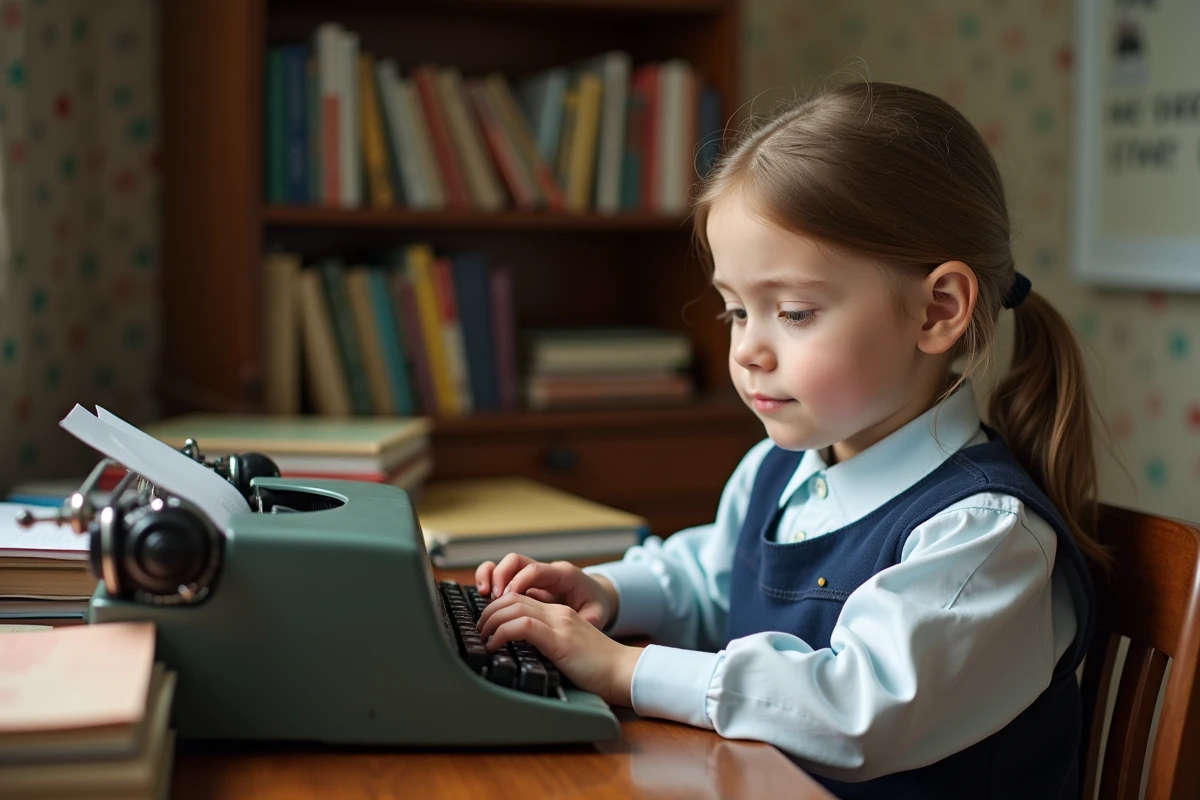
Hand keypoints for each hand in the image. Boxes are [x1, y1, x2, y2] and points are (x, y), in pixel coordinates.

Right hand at [475, 554, 618, 629]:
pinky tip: (485, 598)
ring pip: (505, 564)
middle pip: (515, 561)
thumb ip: (591, 619)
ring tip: (483, 594)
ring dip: (490, 576)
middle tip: (493, 598)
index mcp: (562, 574)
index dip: (519, 581)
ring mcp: (532, 576)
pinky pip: (502, 576)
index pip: (535, 570)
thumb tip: (586, 624)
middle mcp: (544, 571)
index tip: (508, 597)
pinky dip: (490, 582)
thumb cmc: (594, 603)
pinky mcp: (524, 584)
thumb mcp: (598, 612)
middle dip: (500, 576)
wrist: (595, 596)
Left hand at [478, 592, 642, 705]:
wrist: (625, 672)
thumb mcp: (569, 652)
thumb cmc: (600, 670)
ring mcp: (559, 623)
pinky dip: (501, 633)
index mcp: (561, 614)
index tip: (488, 626)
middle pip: (513, 598)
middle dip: (489, 612)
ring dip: (490, 621)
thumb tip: (521, 654)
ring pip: (513, 607)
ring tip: (483, 638)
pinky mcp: (559, 638)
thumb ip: (549, 645)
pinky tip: (494, 646)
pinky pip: (521, 625)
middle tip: (479, 630)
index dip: (498, 608)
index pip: (521, 598)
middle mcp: (558, 613)